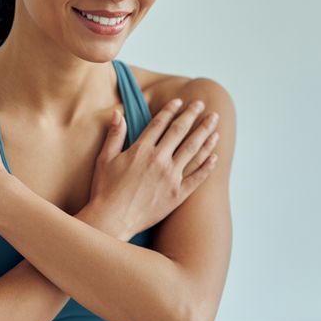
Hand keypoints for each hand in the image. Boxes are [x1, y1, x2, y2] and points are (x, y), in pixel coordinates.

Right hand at [82, 98, 219, 240]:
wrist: (112, 219)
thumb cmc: (105, 190)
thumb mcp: (105, 158)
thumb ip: (114, 134)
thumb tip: (117, 112)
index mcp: (141, 150)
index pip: (160, 123)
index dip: (171, 110)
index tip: (180, 101)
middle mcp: (159, 160)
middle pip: (180, 132)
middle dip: (192, 115)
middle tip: (202, 104)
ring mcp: (170, 178)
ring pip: (193, 150)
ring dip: (205, 134)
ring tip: (214, 122)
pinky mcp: (177, 195)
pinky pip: (197, 178)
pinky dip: (207, 166)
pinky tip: (215, 156)